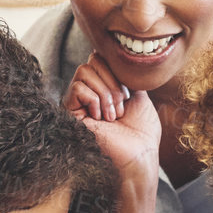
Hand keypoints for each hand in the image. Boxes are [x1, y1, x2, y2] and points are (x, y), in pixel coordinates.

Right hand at [64, 52, 160, 188]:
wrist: (138, 155)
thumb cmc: (142, 132)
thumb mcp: (139, 95)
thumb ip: (125, 75)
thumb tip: (109, 57)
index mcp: (106, 88)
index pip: (101, 58)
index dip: (116, 71)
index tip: (128, 94)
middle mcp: (90, 93)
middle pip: (92, 60)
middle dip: (112, 80)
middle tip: (121, 104)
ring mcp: (79, 103)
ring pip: (83, 71)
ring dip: (105, 92)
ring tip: (112, 114)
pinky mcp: (70, 113)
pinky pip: (77, 87)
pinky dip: (94, 100)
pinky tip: (100, 118)